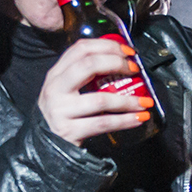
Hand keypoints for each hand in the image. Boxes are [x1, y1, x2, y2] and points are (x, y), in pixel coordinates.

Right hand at [36, 37, 151, 146]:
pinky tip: (138, 118)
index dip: (108, 45)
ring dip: (128, 100)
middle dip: (117, 64)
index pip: (81, 48)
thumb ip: (85, 75)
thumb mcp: (66, 89)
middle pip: (89, 65)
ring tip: (145, 102)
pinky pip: (103, 123)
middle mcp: (55, 88)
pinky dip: (125, 120)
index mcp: (56, 74)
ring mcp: (60, 110)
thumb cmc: (64, 114)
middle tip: (135, 70)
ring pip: (100, 99)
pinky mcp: (69, 131)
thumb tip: (122, 63)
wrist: (46, 146)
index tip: (128, 51)